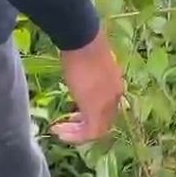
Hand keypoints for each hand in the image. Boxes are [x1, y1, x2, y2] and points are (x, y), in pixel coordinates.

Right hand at [52, 29, 124, 143]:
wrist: (83, 41)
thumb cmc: (83, 47)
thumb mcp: (89, 66)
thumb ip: (90, 79)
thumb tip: (79, 81)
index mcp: (116, 86)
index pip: (108, 110)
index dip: (90, 116)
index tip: (73, 116)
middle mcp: (115, 97)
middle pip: (104, 122)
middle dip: (83, 127)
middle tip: (65, 127)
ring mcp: (108, 104)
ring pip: (97, 130)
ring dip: (77, 133)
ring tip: (60, 131)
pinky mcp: (96, 109)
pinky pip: (89, 132)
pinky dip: (75, 136)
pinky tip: (59, 132)